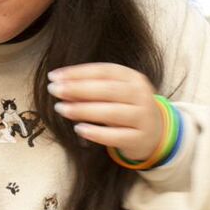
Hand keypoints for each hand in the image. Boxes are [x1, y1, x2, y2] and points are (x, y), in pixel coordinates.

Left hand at [48, 63, 162, 161]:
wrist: (156, 133)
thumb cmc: (127, 108)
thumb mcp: (115, 93)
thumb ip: (91, 88)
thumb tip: (61, 85)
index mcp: (133, 78)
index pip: (104, 71)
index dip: (78, 72)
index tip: (54, 76)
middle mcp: (141, 95)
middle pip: (108, 90)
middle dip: (77, 89)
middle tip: (54, 90)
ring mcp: (143, 117)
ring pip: (111, 112)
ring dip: (83, 110)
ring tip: (61, 108)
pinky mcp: (140, 138)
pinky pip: (116, 136)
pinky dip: (96, 133)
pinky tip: (79, 129)